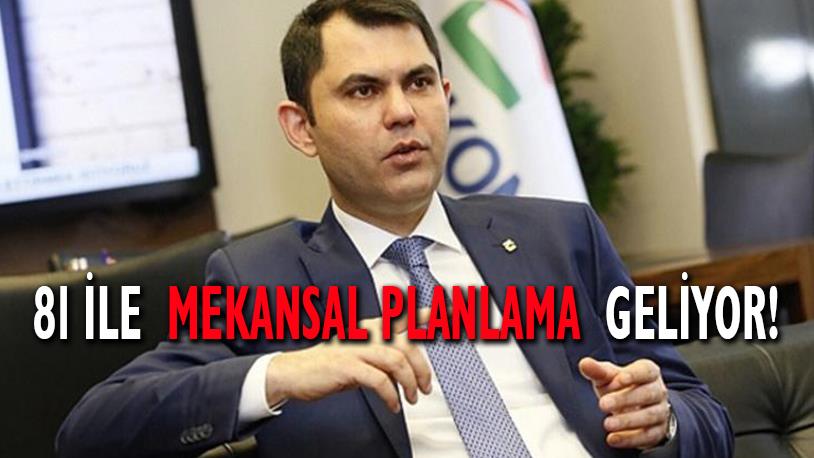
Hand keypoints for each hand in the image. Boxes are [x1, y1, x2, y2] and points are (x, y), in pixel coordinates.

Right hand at [265, 313, 431, 412]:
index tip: (448, 311)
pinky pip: (380, 380)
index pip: (404, 316)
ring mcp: (356, 348)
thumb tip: (408, 369)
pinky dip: (391, 395)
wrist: (294, 372)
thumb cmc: (328, 364)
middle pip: (407, 345)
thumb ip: (384, 356)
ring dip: (409, 383)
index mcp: (371, 327)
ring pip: (397, 361)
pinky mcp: (348, 366)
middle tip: (425, 387)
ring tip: (411, 398)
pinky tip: (393, 404)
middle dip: (422, 368)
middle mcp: (366, 334)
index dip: (427, 313)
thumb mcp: (360, 354)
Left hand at [579, 357, 670, 448]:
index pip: (645, 371)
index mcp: (648, 372)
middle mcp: (658, 391)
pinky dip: (630, 439)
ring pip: (649, 415)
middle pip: (647, 394)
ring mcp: (660, 412)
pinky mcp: (657, 431)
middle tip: (603, 404)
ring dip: (627, 421)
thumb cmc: (621, 388)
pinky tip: (613, 438)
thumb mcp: (608, 377)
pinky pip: (647, 436)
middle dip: (624, 399)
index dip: (633, 375)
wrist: (635, 409)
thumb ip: (597, 371)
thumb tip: (585, 364)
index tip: (617, 380)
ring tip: (607, 423)